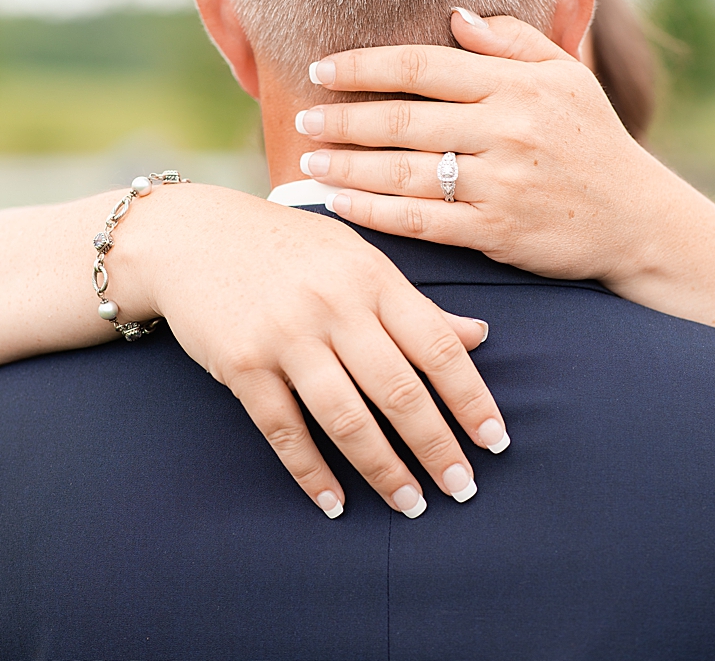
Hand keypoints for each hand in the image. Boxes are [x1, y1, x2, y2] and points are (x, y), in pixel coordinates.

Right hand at [117, 185, 505, 518]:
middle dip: (436, 445)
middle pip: (398, 389)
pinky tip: (335, 503)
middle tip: (462, 488)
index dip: (471, 398)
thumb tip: (480, 337)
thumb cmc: (293, 250)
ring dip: (382, 468)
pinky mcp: (242, 363)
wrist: (195, 234)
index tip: (495, 440)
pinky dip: (311, 472)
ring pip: (346, 416)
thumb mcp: (361, 261)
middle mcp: (336, 306)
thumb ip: (418, 306)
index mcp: (376, 279)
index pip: (438, 347)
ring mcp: (287, 336)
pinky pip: (283, 429)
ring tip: (409, 504)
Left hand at [298, 11, 714, 332]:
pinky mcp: (499, 230)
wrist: (637, 217)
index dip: (365, 65)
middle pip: (403, 119)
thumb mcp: (569, 76)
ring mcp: (503, 182)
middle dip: (343, 119)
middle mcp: (509, 129)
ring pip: (404, 172)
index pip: (424, 66)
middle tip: (304, 119)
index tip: (323, 68)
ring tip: (310, 163)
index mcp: (520, 85)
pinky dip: (374, 213)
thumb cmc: (595, 140)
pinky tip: (342, 205)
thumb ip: (514, 41)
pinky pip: (422, 221)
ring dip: (347, 169)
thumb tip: (455, 16)